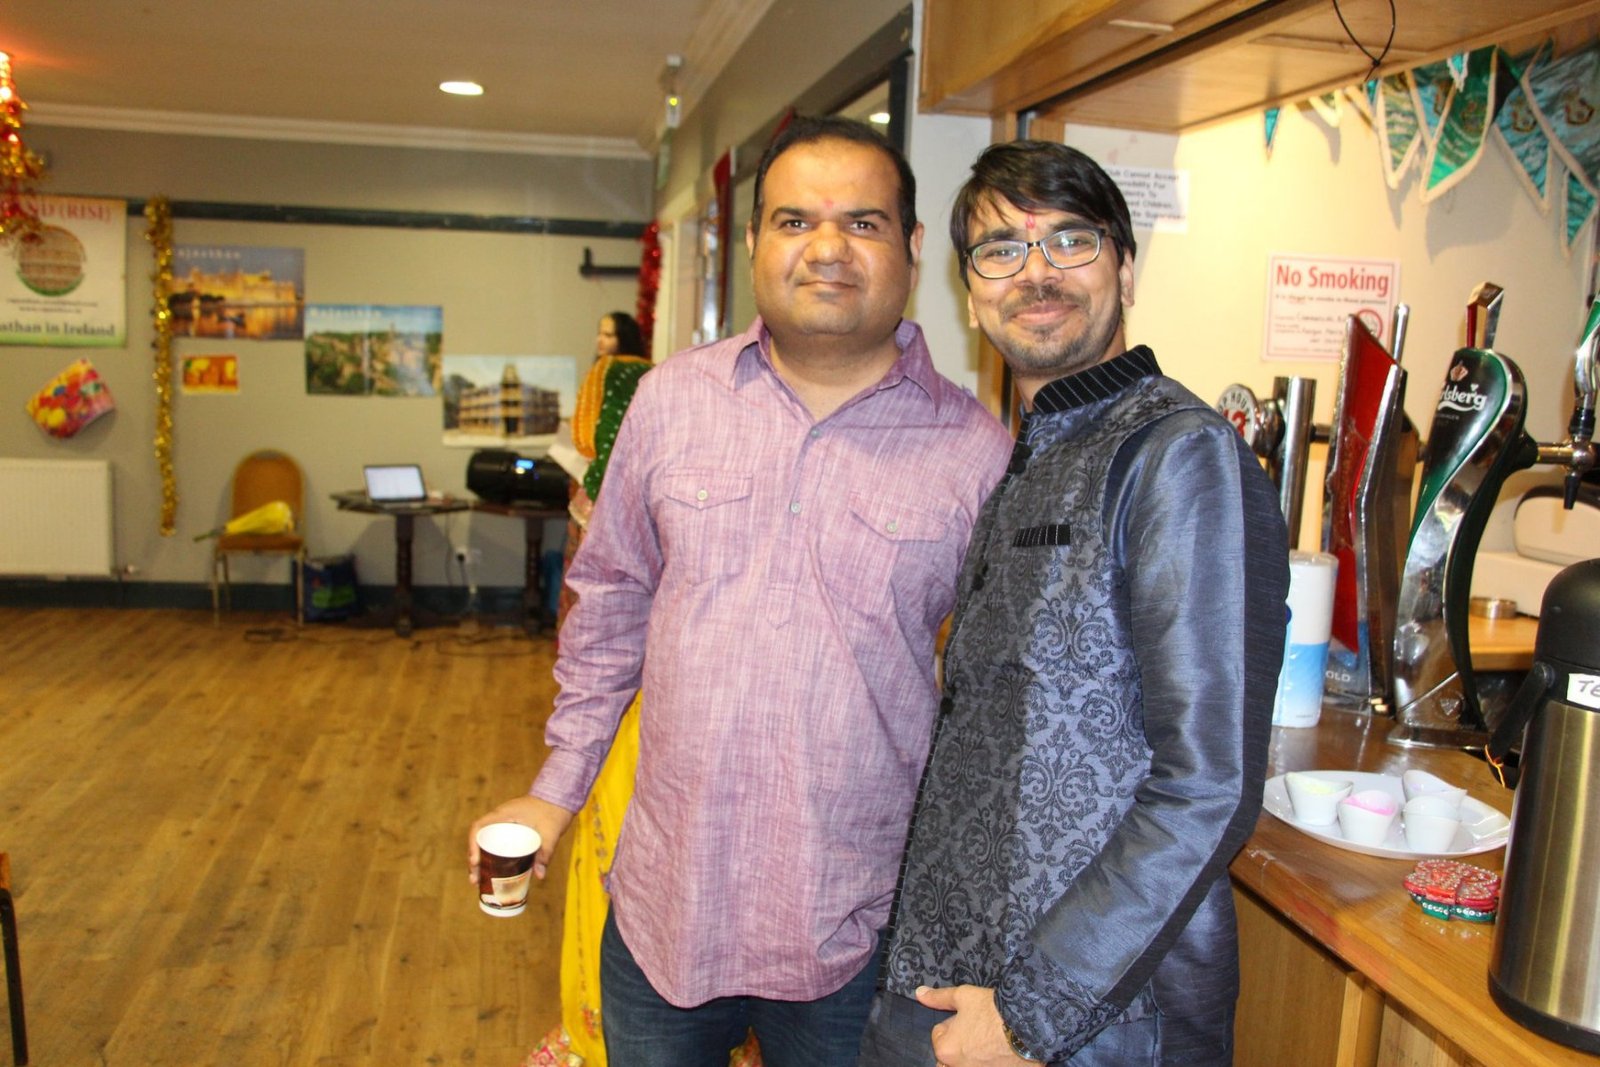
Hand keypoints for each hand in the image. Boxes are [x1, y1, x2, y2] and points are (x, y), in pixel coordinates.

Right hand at [467, 795, 574, 884]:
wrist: (561, 798)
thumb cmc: (554, 810)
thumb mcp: (550, 832)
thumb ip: (545, 853)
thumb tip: (540, 876)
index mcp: (503, 813)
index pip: (478, 827)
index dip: (472, 844)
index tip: (475, 862)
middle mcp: (499, 818)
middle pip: (478, 839)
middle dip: (474, 860)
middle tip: (475, 880)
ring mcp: (504, 824)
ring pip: (485, 843)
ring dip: (480, 861)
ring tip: (479, 882)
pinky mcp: (510, 830)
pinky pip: (495, 843)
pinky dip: (491, 857)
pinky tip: (493, 873)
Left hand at [916, 985, 1034, 1066]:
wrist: (1029, 1025)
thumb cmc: (993, 1010)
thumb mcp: (963, 996)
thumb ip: (939, 998)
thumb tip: (919, 993)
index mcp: (945, 1050)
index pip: (939, 1035)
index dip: (953, 1023)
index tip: (968, 1017)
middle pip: (950, 1056)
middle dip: (959, 1045)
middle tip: (978, 1030)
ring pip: (967, 1064)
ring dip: (973, 1055)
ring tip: (991, 1040)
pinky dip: (990, 1061)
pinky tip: (1002, 1051)